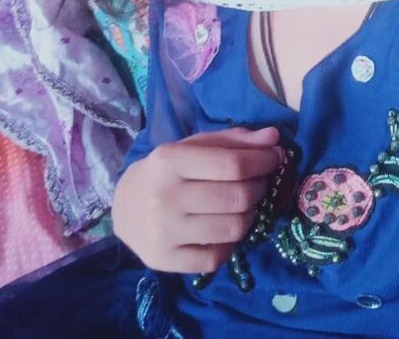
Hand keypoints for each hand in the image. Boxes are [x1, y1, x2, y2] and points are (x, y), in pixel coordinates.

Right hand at [112, 126, 282, 272]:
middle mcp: (165, 197)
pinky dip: (231, 244)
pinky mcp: (165, 260)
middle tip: (259, 182)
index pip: (232, 164)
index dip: (263, 161)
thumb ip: (233, 141)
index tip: (275, 157)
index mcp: (169, 160)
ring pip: (233, 228)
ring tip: (243, 206)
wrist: (124, 207)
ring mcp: (164, 232)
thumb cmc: (167, 171)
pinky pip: (217, 257)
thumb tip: (273, 137)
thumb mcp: (194, 147)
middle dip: (259, 187)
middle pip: (237, 197)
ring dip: (250, 215)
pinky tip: (225, 230)